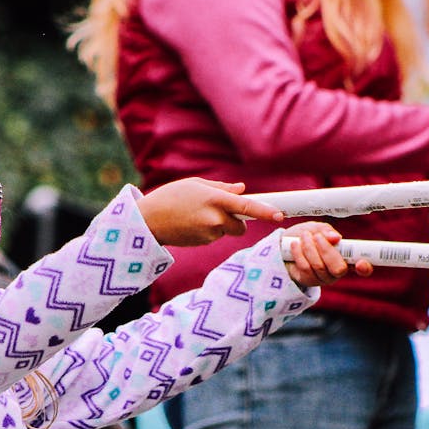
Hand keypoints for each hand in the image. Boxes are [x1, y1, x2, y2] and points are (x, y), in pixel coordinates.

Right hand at [138, 177, 283, 245]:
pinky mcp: (203, 243)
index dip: (265, 211)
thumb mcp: (195, 185)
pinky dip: (208, 231)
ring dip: (219, 225)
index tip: (280, 215)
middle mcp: (214, 219)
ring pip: (226, 231)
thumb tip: (241, 190)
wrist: (148, 221)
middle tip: (220, 211)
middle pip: (240, 226)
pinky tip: (191, 224)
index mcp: (215, 200)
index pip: (247, 207)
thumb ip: (221, 188)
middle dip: (237, 222)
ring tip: (197, 215)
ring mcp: (209, 233)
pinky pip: (214, 237)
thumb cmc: (170, 197)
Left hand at [280, 221, 370, 287]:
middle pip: (338, 269)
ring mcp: (323, 278)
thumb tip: (336, 238)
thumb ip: (326, 232)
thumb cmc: (306, 236)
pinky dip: (299, 253)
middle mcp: (337, 271)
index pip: (363, 268)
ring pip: (319, 266)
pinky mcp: (308, 281)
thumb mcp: (317, 229)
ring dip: (309, 248)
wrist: (284, 245)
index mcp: (346, 258)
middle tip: (316, 237)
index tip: (360, 262)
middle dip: (326, 250)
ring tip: (304, 236)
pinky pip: (305, 268)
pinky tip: (295, 245)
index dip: (364, 267)